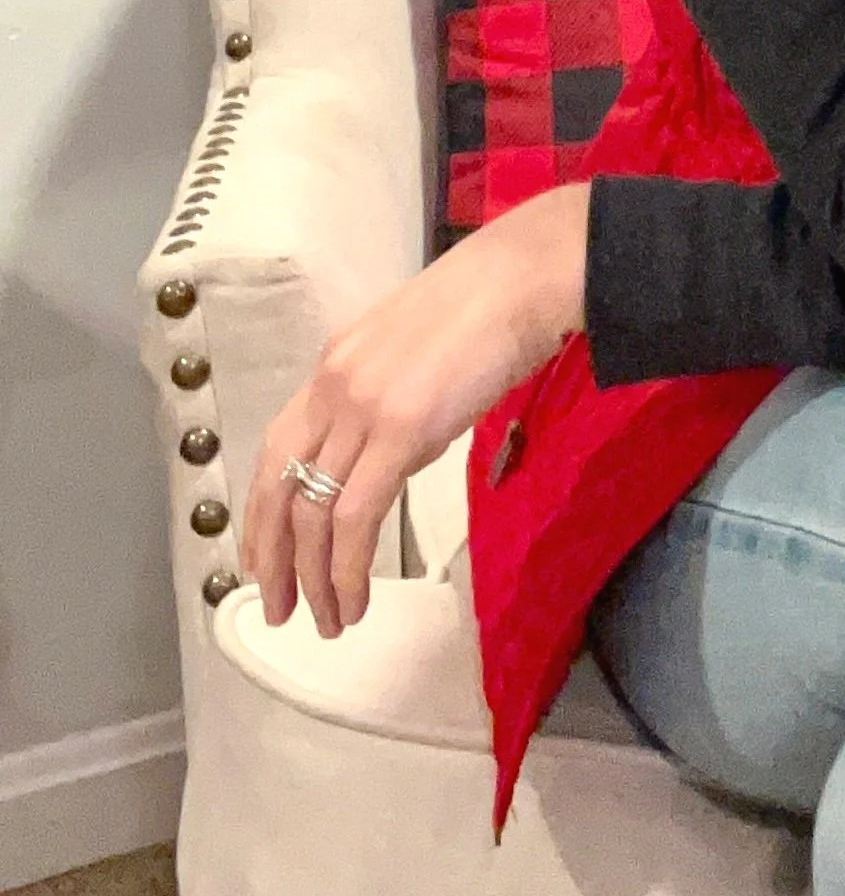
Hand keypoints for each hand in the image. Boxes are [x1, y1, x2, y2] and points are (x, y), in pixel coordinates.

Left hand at [241, 181, 589, 636]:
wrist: (528, 275)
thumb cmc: (494, 302)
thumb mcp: (419, 349)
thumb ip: (393, 396)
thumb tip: (395, 450)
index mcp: (336, 364)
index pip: (278, 448)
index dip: (264, 511)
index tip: (268, 557)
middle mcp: (334, 386)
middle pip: (278, 486)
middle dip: (273, 557)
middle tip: (278, 609)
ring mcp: (363, 407)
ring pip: (313, 513)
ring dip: (314, 577)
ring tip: (327, 620)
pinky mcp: (401, 429)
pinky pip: (356, 517)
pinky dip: (347, 568)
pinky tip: (355, 599)